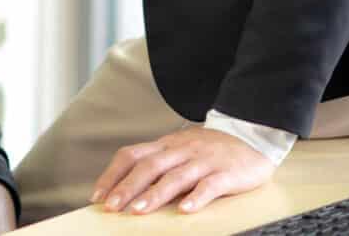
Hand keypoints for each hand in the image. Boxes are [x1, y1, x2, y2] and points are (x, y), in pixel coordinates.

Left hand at [92, 125, 274, 214]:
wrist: (250, 136)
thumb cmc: (208, 149)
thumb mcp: (178, 150)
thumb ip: (156, 165)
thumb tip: (125, 189)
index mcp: (165, 145)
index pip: (132, 155)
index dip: (113, 175)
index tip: (98, 196)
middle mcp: (181, 150)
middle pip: (149, 166)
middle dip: (128, 187)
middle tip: (112, 206)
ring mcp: (203, 160)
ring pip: (176, 177)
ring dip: (155, 194)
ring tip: (139, 211)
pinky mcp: (226, 173)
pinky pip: (210, 185)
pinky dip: (197, 198)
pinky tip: (185, 210)